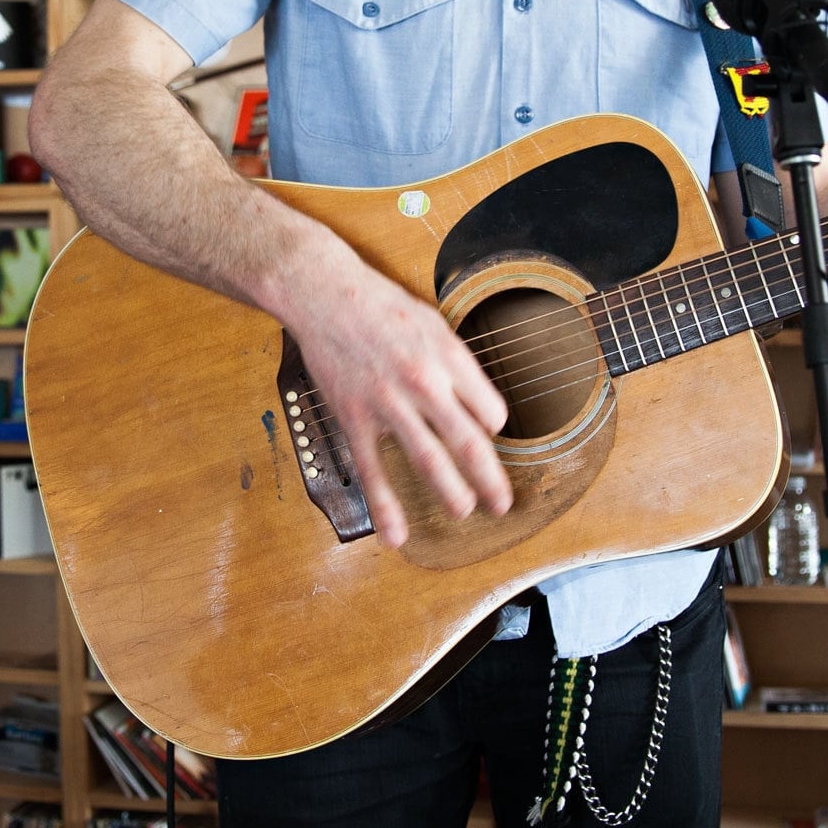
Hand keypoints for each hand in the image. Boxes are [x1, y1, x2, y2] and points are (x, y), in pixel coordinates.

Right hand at [277, 241, 511, 547]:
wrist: (325, 294)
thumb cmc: (381, 305)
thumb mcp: (434, 323)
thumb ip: (456, 364)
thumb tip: (478, 404)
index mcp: (450, 357)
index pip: (491, 410)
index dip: (494, 428)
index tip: (489, 437)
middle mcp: (425, 383)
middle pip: (469, 443)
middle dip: (491, 480)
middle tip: (503, 503)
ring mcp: (389, 404)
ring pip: (429, 460)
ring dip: (452, 493)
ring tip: (465, 511)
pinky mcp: (355, 417)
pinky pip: (373, 470)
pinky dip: (385, 506)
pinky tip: (396, 534)